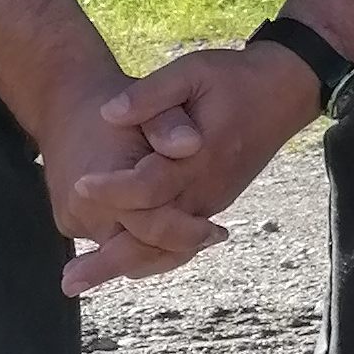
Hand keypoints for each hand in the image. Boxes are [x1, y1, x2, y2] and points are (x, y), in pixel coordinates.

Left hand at [68, 44, 322, 294]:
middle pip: (155, 235)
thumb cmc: (236, 78)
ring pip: (168, 245)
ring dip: (126, 265)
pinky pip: (180, 239)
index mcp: (201, 156)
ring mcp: (213, 199)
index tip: (78, 185)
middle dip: (111, 259)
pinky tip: (119, 262)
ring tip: (82, 281)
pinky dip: (149, 254)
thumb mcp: (194, 71)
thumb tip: (107, 114)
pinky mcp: (214, 202)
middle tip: (68, 281)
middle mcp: (207, 187)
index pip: (150, 186)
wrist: (285, 90)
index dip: (113, 189)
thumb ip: (151, 93)